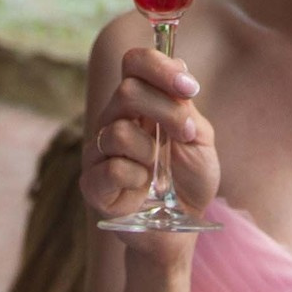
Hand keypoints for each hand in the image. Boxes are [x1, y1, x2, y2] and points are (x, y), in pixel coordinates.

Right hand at [81, 46, 219, 238]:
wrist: (181, 228)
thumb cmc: (189, 180)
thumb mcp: (199, 138)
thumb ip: (185, 104)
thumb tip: (178, 63)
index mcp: (139, 104)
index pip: (134, 63)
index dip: (159, 66)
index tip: (189, 87)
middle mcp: (114, 120)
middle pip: (127, 91)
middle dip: (166, 111)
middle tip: (185, 135)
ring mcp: (99, 151)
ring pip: (118, 131)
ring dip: (151, 151)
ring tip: (159, 170)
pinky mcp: (92, 183)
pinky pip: (111, 168)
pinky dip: (137, 178)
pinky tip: (143, 188)